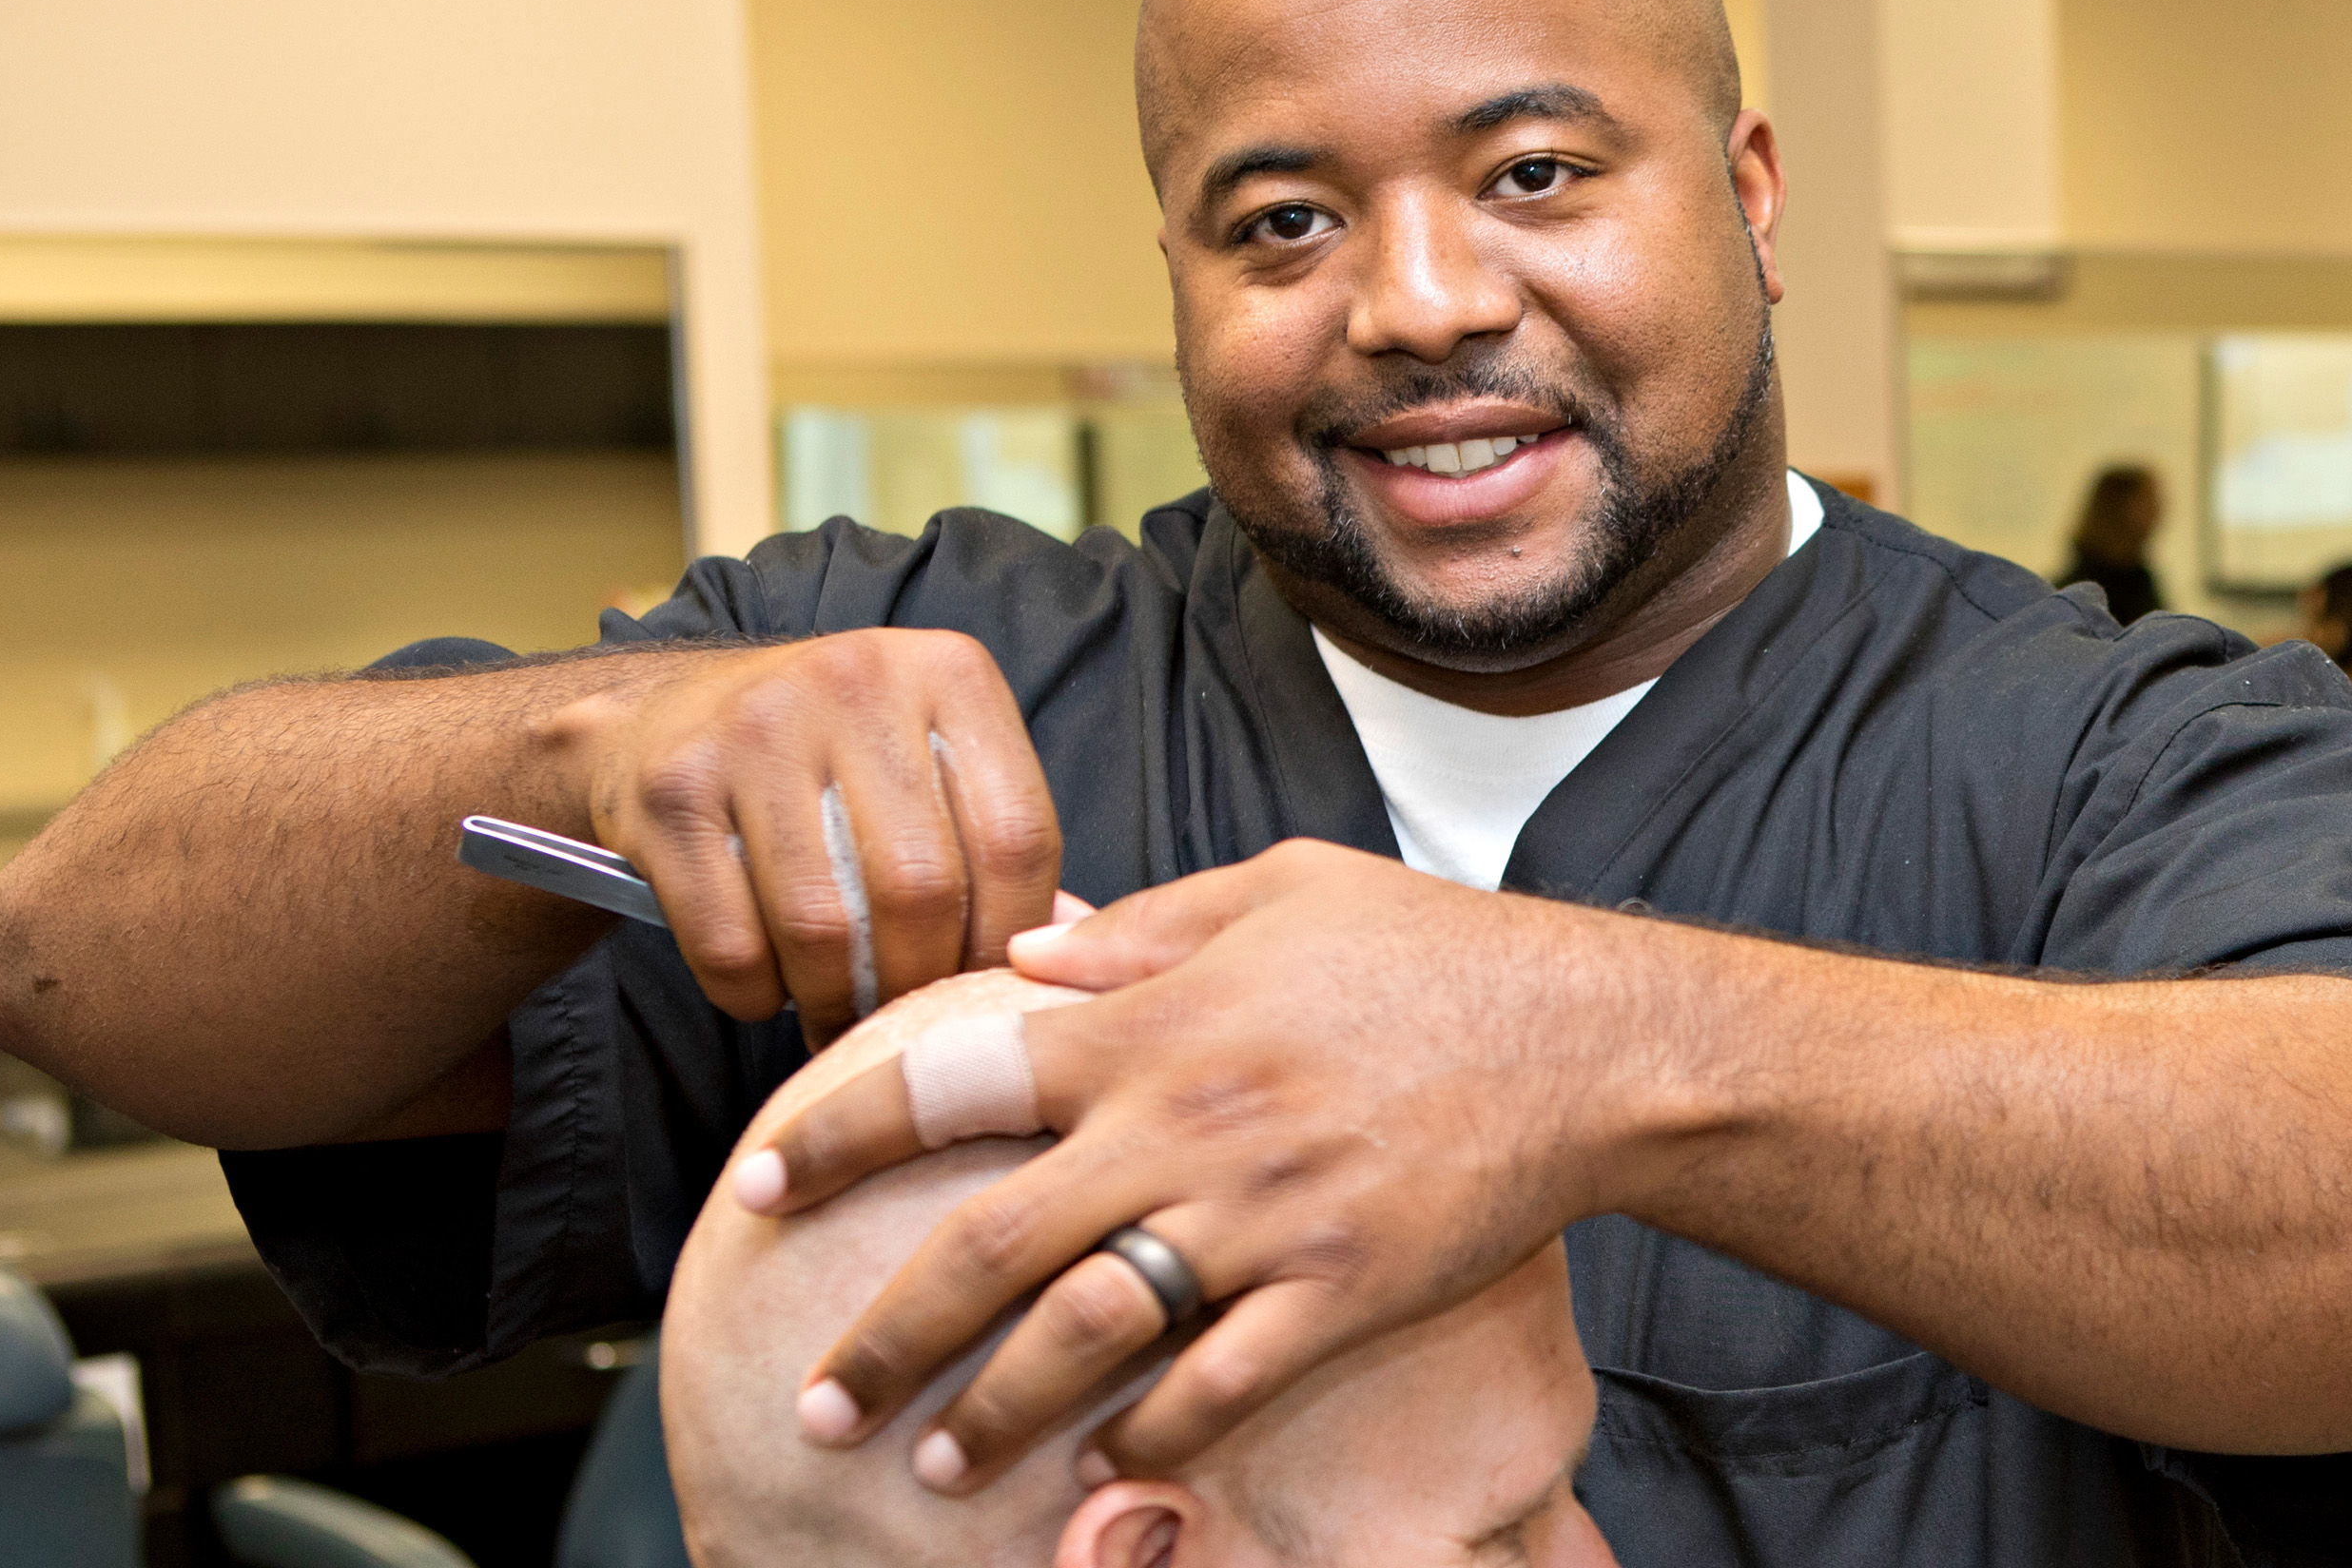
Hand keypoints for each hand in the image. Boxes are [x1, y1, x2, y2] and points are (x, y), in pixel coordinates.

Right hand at [537, 629, 1066, 1046]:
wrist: (658, 717)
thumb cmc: (826, 757)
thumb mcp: (926, 755)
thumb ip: (991, 838)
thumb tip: (1050, 954)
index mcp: (948, 673)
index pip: (1018, 835)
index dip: (1012, 937)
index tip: (989, 987)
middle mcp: (853, 682)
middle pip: (921, 888)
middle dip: (917, 982)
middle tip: (904, 1019)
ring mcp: (752, 729)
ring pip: (821, 926)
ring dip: (834, 1000)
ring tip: (840, 1016)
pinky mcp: (670, 789)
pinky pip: (730, 943)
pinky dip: (755, 995)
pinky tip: (768, 987)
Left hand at [728, 840, 1662, 1488]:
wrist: (1594, 1037)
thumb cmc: (1440, 951)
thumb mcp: (1284, 886)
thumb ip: (1146, 925)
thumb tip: (1029, 956)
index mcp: (1156, 1022)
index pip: (949, 1077)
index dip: (836, 1136)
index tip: (756, 1185)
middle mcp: (1188, 1127)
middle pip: (989, 1246)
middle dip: (883, 1336)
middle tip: (816, 1401)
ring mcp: (1265, 1219)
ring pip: (1087, 1337)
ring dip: (993, 1412)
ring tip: (932, 1462)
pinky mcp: (1344, 1289)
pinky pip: (1219, 1384)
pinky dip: (1150, 1433)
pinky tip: (1103, 1465)